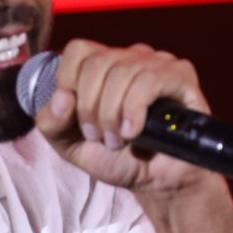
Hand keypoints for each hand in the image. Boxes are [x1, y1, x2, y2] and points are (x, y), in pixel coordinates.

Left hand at [31, 38, 222, 196]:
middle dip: (90, 107)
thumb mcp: (70, 145)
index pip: (79, 50)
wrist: (156, 182)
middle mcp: (131, 57)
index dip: (69, 82)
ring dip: (112, 115)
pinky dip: (134, 110)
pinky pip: (150, 80)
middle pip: (97, 63)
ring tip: (118, 140)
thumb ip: (52, 123)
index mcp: (103, 65)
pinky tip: (134, 132)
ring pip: (123, 71)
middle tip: (98, 136)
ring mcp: (158, 63)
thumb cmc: (117, 158)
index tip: (76, 117)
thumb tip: (62, 98)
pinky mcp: (181, 77)